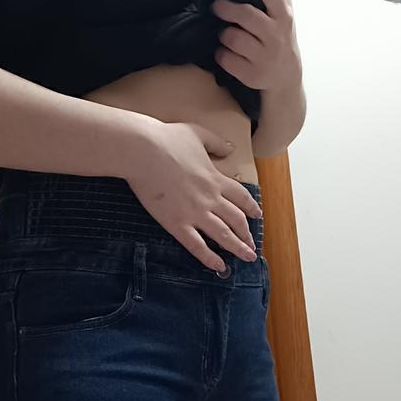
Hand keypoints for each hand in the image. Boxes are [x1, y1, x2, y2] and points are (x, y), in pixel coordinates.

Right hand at [124, 118, 262, 271]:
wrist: (143, 151)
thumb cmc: (167, 139)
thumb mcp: (198, 134)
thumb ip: (216, 143)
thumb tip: (230, 148)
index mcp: (216, 178)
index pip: (241, 197)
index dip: (251, 208)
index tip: (257, 216)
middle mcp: (210, 198)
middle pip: (236, 220)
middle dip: (247, 235)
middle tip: (252, 246)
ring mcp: (195, 213)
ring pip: (223, 235)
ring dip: (238, 248)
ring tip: (247, 258)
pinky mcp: (177, 224)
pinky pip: (198, 246)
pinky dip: (210, 258)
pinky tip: (219, 267)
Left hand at [210, 0, 302, 91]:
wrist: (287, 77)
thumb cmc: (277, 37)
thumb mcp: (279, 13)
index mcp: (284, 11)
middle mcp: (278, 33)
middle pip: (245, 13)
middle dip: (224, 8)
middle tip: (216, 6)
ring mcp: (267, 55)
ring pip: (232, 38)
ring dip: (222, 34)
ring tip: (225, 35)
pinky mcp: (254, 75)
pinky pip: (226, 59)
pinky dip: (221, 54)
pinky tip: (226, 53)